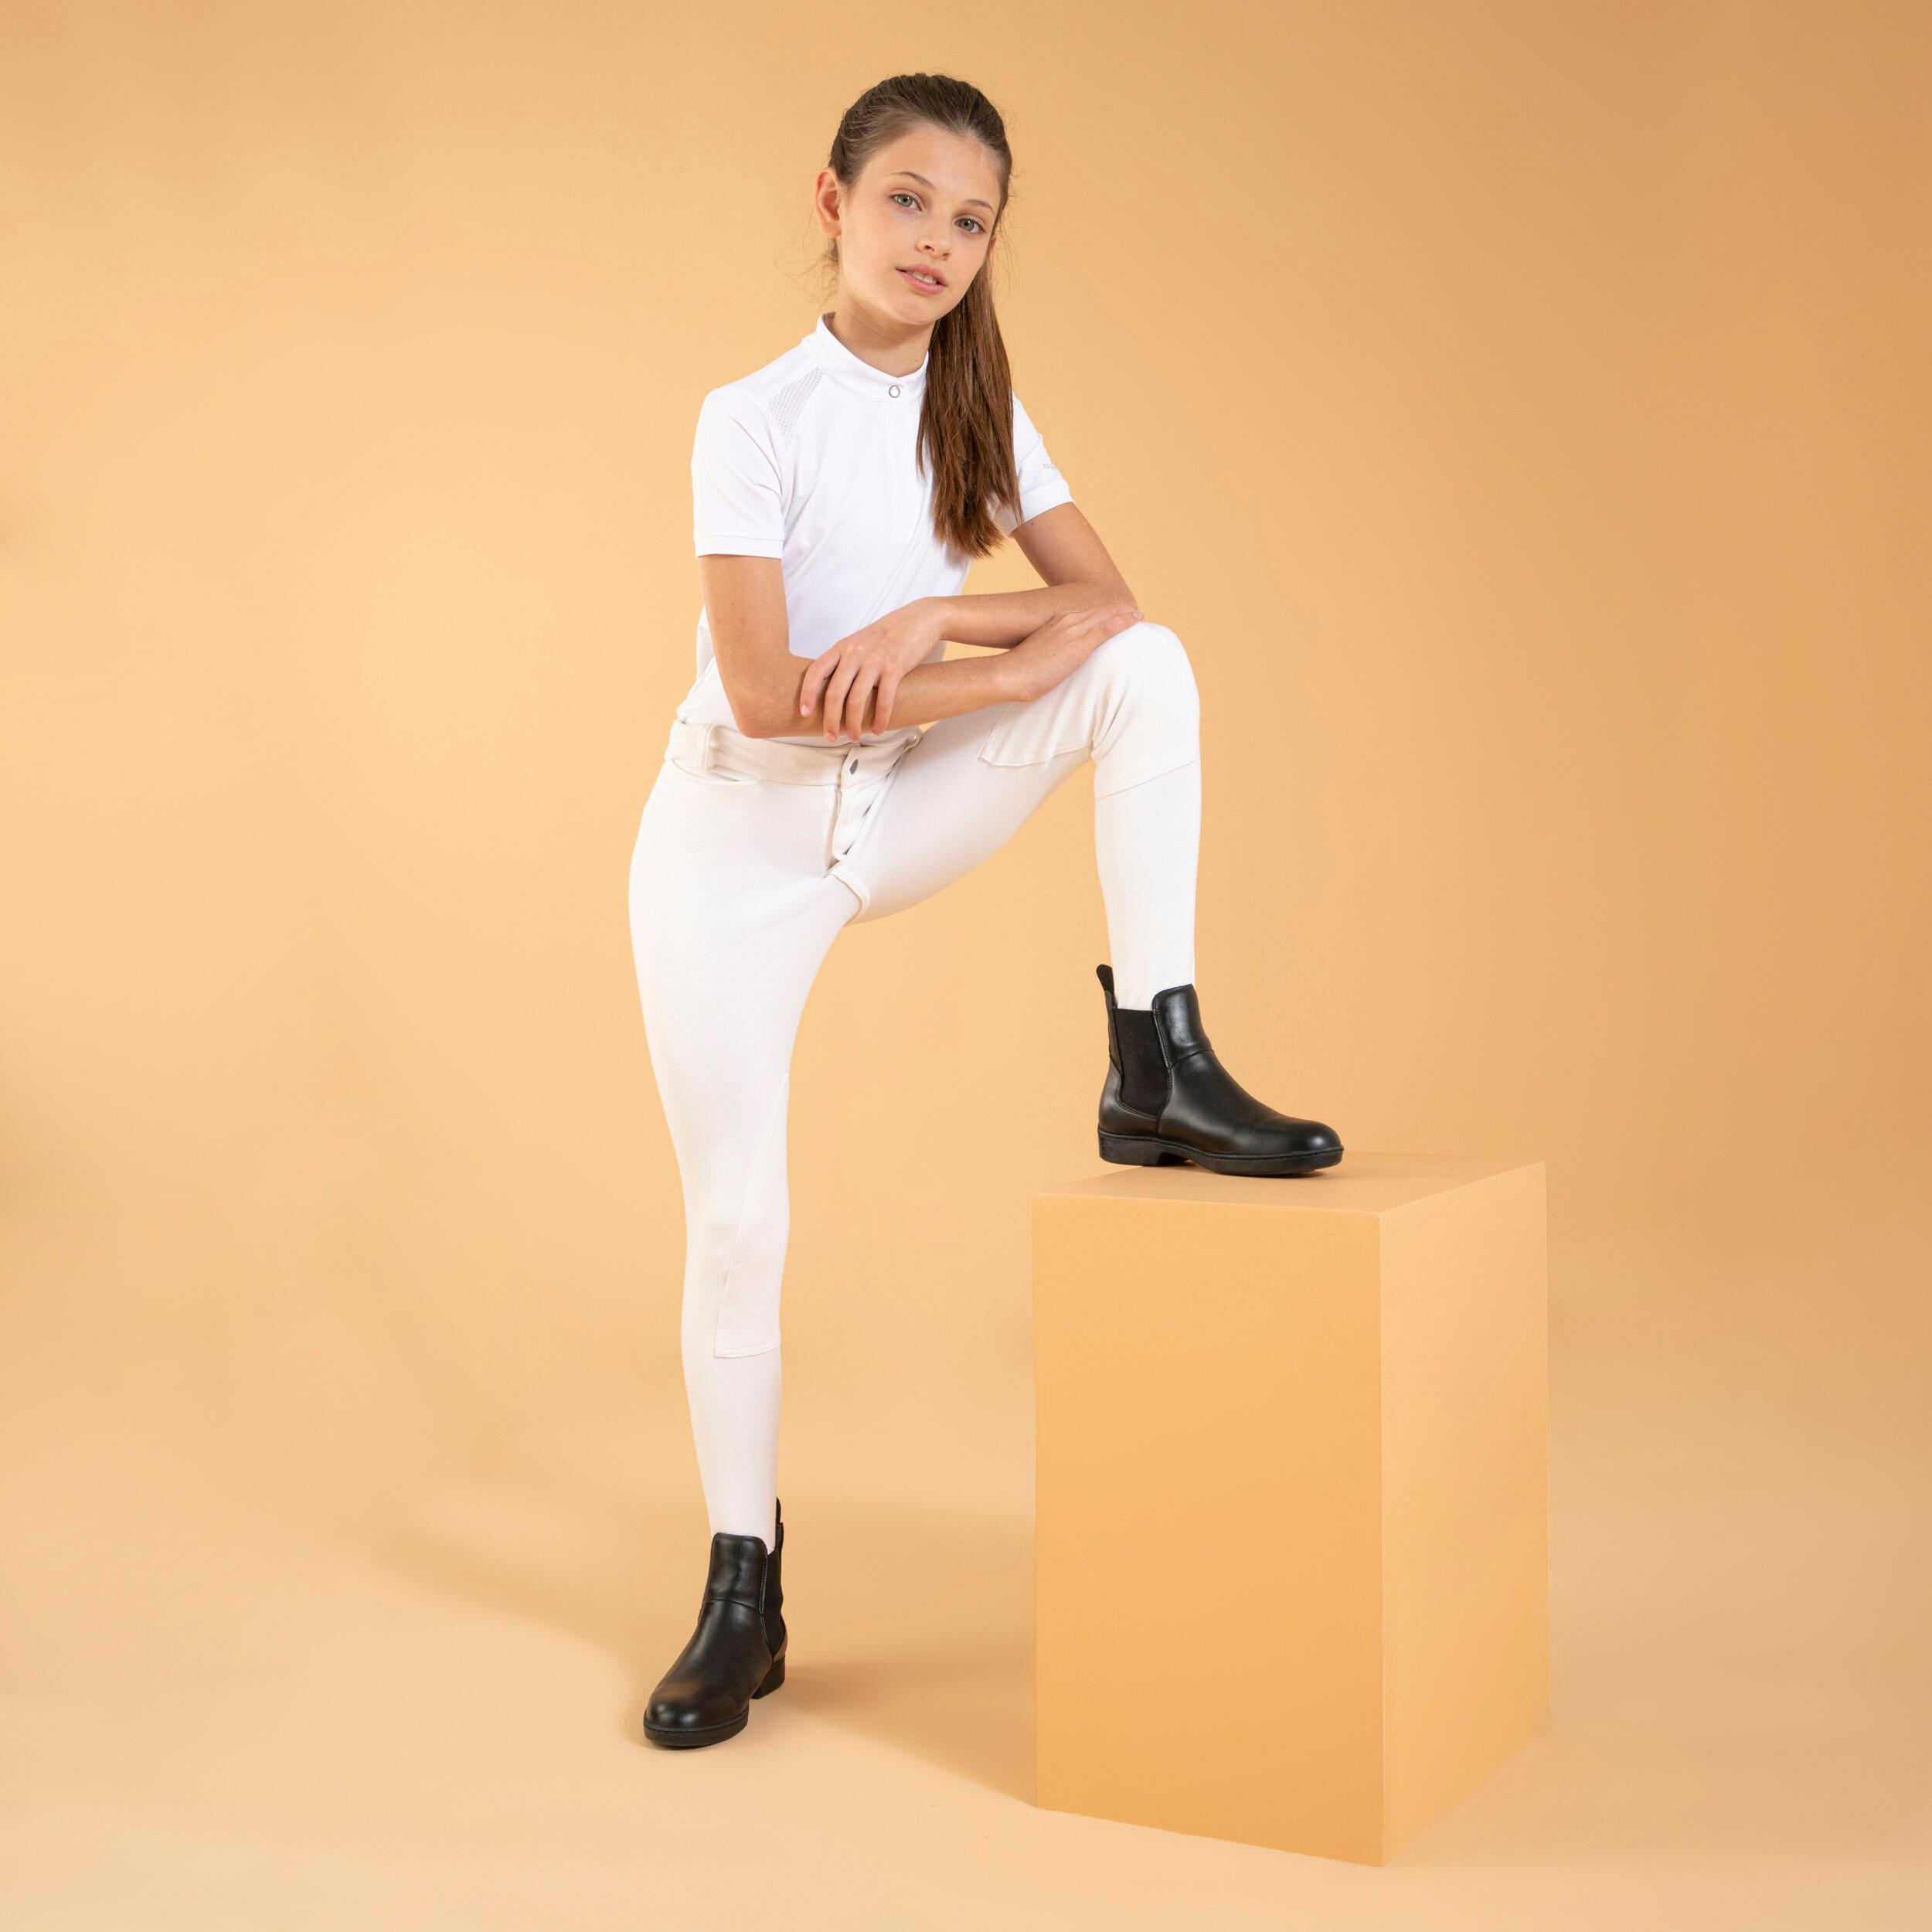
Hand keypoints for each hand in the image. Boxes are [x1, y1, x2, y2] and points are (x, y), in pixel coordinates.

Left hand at [797, 599, 947, 743]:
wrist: (918, 620)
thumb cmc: (887, 635)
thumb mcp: (859, 642)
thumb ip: (844, 661)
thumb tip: (829, 688)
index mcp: (842, 647)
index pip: (815, 671)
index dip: (807, 693)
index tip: (804, 713)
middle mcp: (855, 653)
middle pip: (835, 692)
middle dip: (830, 719)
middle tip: (830, 737)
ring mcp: (874, 660)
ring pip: (856, 699)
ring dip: (854, 724)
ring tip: (854, 737)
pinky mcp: (895, 667)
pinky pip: (883, 699)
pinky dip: (880, 718)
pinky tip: (878, 729)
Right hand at [1000, 604, 1144, 703]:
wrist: (1008, 674)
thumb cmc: (1017, 672)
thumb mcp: (1037, 657)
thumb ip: (1050, 655)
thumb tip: (1055, 664)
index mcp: (1055, 623)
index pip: (1085, 614)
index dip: (1103, 613)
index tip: (1116, 614)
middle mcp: (1066, 621)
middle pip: (1099, 611)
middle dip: (1118, 610)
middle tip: (1134, 611)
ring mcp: (1073, 632)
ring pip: (1106, 615)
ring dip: (1124, 613)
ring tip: (1139, 614)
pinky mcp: (1079, 646)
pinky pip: (1107, 629)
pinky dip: (1124, 622)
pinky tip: (1136, 619)